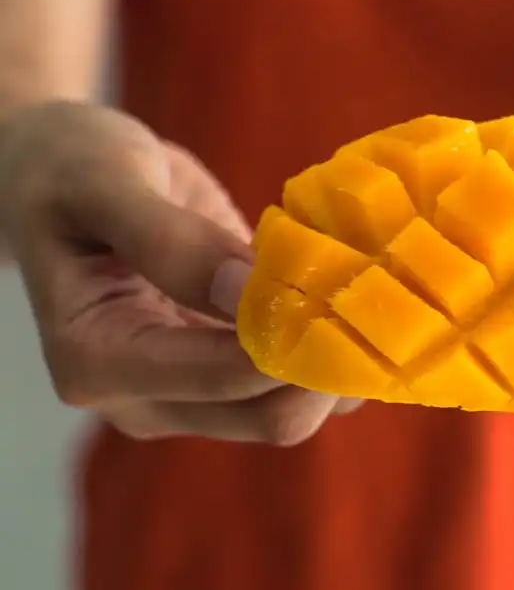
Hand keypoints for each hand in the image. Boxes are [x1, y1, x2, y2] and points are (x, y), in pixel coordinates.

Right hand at [0, 102, 360, 444]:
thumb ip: (167, 240)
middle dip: (328, 366)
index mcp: (97, 361)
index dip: (293, 342)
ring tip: (368, 289)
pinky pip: (297, 386)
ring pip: (293, 410)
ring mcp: (191, 396)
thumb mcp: (103, 184)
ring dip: (339, 362)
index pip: (222, 379)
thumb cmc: (71, 170)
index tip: (343, 287)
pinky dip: (333, 351)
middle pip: (269, 419)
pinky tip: (349, 295)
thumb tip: (247, 292)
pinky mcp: (227, 376)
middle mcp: (145, 400)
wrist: (66, 178)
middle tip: (370, 292)